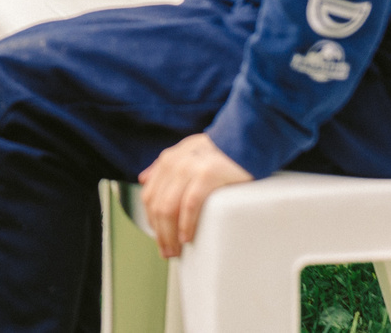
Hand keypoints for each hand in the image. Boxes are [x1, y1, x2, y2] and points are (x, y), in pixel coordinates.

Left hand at [138, 133, 251, 258]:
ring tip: (176, 250)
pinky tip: (187, 238)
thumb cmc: (219, 152)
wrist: (246, 139)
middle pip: (157, 206)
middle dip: (160, 233)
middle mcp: (174, 163)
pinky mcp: (207, 175)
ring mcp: (189, 168)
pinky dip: (186, 224)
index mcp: (168, 160)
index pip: (149, 197)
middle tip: (168, 252)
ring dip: (170, 235)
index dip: (152, 222)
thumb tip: (143, 179)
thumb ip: (165, 166)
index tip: (160, 239)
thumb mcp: (187, 153)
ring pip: (169, 208)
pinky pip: (189, 205)